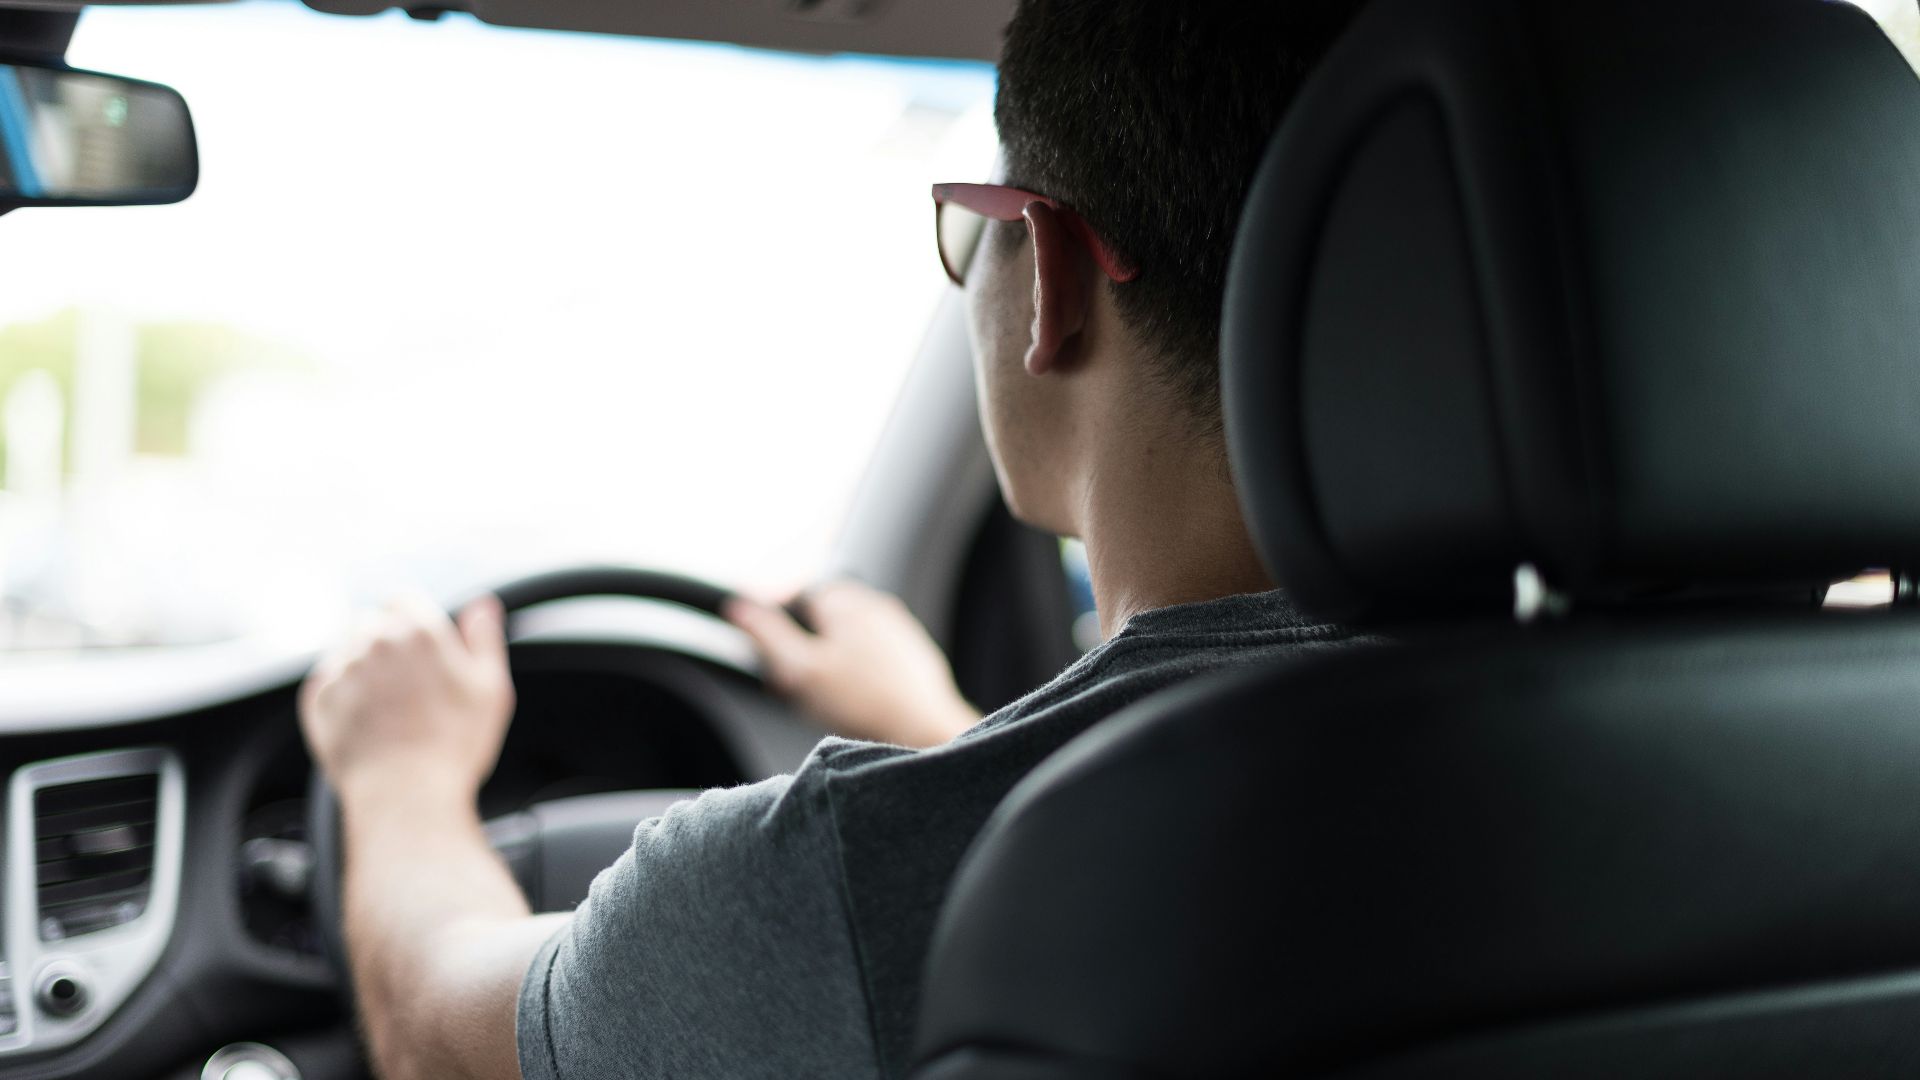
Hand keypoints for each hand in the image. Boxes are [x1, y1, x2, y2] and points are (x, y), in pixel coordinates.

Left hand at [299, 594, 515, 802]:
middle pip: (371, 623)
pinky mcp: (318, 699)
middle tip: (406, 685)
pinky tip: (366, 720)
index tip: (419, 647)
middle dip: (385, 644)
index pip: (403, 599)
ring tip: (386, 707)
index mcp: (418, 631)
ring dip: (362, 668)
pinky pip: (327, 682)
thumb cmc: (453, 747)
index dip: (412, 620)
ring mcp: (342, 669)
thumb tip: (482, 606)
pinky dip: (342, 694)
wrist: (405, 796)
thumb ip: (484, 638)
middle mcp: (374, 642)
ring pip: (346, 650)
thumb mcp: (491, 689)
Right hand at [725, 580, 977, 747]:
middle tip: (801, 685)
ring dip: (831, 663)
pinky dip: (859, 674)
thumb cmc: (865, 703)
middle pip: (822, 620)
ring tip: (830, 699)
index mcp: (845, 600)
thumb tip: (739, 608)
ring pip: (847, 639)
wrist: (924, 731)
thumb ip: (767, 635)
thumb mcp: (800, 670)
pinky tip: (857, 702)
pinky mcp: (912, 654)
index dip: (778, 630)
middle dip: (806, 649)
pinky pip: (873, 658)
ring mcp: (897, 628)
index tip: (777, 662)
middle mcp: (875, 605)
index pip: (795, 598)